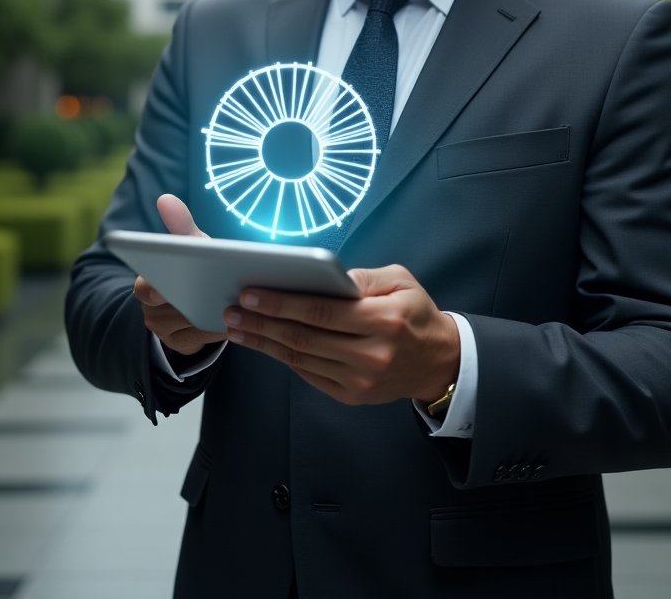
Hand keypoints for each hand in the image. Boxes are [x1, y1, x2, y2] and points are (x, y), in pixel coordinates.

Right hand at [131, 194, 228, 356]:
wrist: (193, 299)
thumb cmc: (194, 264)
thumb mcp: (189, 245)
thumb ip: (180, 225)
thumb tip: (166, 198)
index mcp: (146, 283)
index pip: (145, 287)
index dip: (155, 289)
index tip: (167, 288)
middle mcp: (149, 310)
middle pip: (170, 310)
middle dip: (193, 301)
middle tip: (221, 293)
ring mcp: (164, 331)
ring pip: (189, 324)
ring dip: (213, 314)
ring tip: (240, 303)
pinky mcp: (181, 345)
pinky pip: (203, 338)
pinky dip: (220, 327)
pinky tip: (240, 317)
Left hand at [222, 265, 460, 405]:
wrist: (438, 361)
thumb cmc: (416, 313)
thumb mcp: (401, 280)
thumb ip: (364, 277)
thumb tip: (324, 275)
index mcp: (383, 320)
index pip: (322, 311)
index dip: (282, 302)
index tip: (250, 292)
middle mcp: (370, 354)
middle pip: (304, 337)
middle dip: (263, 322)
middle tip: (232, 310)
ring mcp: (359, 379)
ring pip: (301, 359)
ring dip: (264, 342)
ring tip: (237, 327)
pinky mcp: (352, 395)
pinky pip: (309, 374)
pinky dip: (283, 358)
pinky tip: (263, 343)